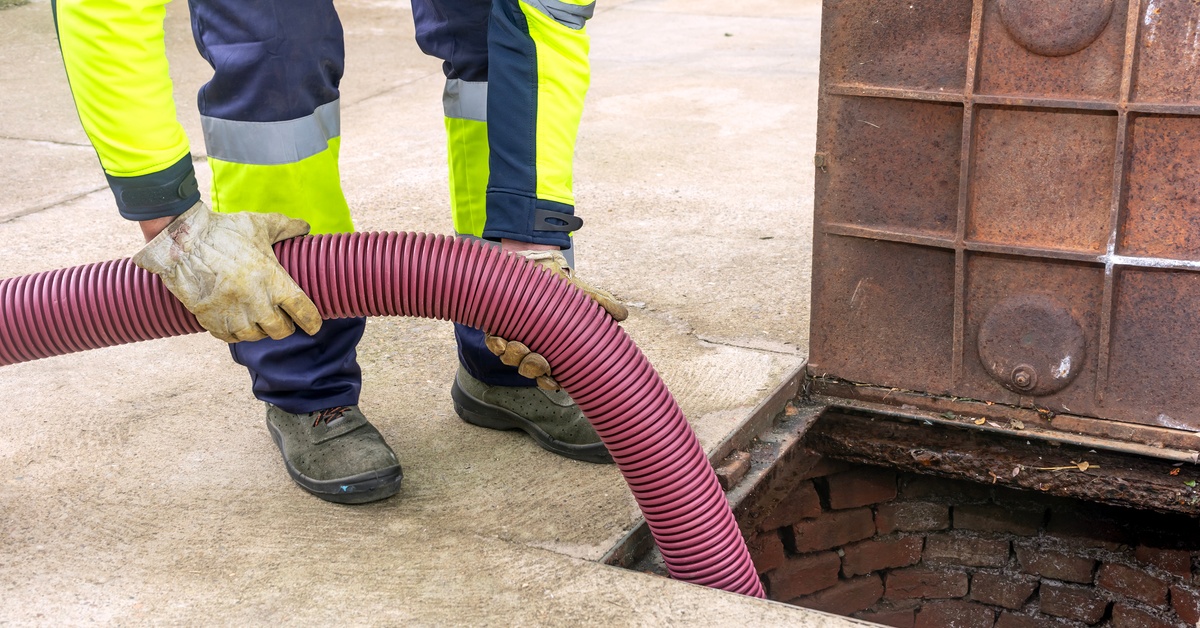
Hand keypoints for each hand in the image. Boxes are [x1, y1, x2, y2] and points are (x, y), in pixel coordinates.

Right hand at [133, 201, 321, 342]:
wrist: (182, 241)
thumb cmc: (224, 231)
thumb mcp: (259, 225)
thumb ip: (286, 227)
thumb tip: (305, 228)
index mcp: (274, 281)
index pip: (303, 311)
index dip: (312, 321)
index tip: (314, 325)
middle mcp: (257, 303)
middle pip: (281, 330)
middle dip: (285, 326)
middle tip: (283, 318)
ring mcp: (233, 315)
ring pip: (256, 336)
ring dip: (260, 329)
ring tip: (258, 318)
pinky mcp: (211, 321)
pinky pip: (231, 338)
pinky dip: (236, 332)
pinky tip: (237, 321)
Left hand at [486, 247, 627, 389]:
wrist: (536, 263)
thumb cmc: (561, 284)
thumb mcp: (583, 293)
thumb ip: (602, 304)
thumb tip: (623, 314)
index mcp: (554, 347)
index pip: (552, 375)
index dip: (550, 382)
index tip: (553, 381)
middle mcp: (534, 346)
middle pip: (530, 370)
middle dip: (532, 369)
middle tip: (537, 359)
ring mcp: (515, 337)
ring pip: (512, 359)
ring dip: (514, 357)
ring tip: (518, 345)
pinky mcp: (499, 326)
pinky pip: (494, 344)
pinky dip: (496, 344)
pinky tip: (501, 339)